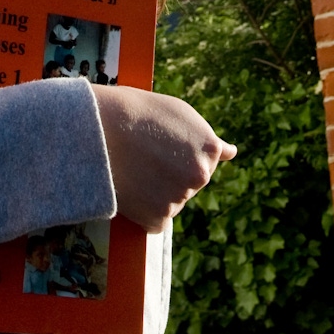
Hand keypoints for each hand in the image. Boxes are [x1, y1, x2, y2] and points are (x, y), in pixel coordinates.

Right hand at [92, 85, 236, 233]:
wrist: (101, 129)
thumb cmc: (138, 113)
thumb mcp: (181, 114)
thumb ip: (206, 138)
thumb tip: (231, 153)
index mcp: (210, 148)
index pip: (203, 162)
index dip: (178, 154)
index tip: (160, 146)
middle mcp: (201, 175)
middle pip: (189, 183)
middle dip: (171, 175)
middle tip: (144, 156)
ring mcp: (181, 198)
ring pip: (172, 202)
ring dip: (156, 192)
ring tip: (134, 168)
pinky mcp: (160, 217)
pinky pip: (156, 220)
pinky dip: (144, 211)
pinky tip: (132, 189)